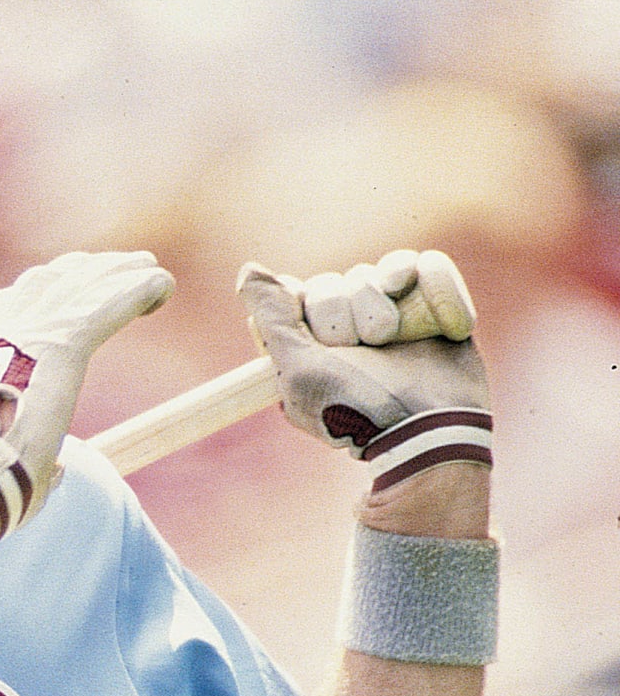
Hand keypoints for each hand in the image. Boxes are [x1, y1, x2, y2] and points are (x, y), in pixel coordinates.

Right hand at [0, 249, 174, 534]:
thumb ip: (29, 445)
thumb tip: (54, 472)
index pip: (20, 298)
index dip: (53, 289)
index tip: (77, 293)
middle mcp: (5, 320)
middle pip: (54, 277)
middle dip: (89, 269)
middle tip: (123, 265)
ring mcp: (36, 326)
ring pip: (85, 281)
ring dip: (119, 272)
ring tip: (148, 269)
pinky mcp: (66, 340)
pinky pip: (112, 303)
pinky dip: (140, 291)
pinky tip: (163, 286)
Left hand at [238, 250, 491, 493]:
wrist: (430, 429)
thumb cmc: (357, 408)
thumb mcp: (300, 371)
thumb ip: (272, 319)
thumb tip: (250, 270)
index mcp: (311, 345)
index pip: (301, 292)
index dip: (318, 308)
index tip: (330, 339)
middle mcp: (350, 327)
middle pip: (342, 280)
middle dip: (356, 310)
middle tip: (372, 346)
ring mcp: (394, 314)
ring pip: (385, 269)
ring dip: (389, 302)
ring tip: (401, 337)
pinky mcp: (435, 307)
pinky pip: (430, 266)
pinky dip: (438, 289)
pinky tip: (444, 326)